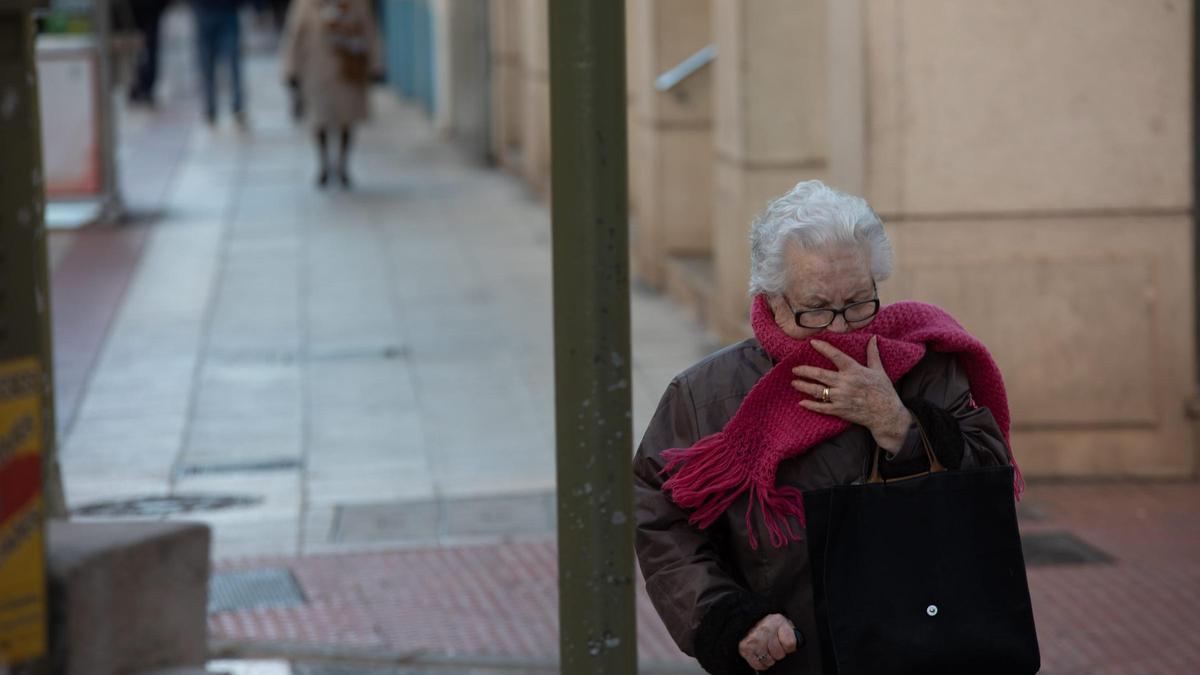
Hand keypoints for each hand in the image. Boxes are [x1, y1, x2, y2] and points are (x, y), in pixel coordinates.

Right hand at [739, 613, 798, 670]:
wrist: (748, 619)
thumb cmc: (769, 624)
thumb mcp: (783, 623)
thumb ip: (791, 632)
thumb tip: (799, 644)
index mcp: (777, 621)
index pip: (790, 643)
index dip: (789, 647)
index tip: (785, 644)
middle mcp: (765, 629)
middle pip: (779, 654)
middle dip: (778, 653)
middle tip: (774, 646)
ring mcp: (754, 639)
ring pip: (769, 661)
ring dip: (769, 659)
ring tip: (766, 650)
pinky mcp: (745, 648)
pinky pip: (758, 665)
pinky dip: (760, 664)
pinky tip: (760, 655)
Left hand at [792, 336, 912, 451]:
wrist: (886, 414)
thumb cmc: (883, 391)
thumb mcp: (879, 370)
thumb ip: (872, 354)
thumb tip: (873, 338)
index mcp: (854, 370)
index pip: (836, 356)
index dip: (823, 348)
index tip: (812, 342)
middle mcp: (845, 383)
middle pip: (820, 374)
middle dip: (805, 371)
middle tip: (795, 369)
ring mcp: (841, 398)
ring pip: (818, 391)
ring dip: (804, 386)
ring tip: (794, 383)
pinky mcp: (839, 410)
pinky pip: (821, 407)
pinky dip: (810, 405)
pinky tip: (801, 402)